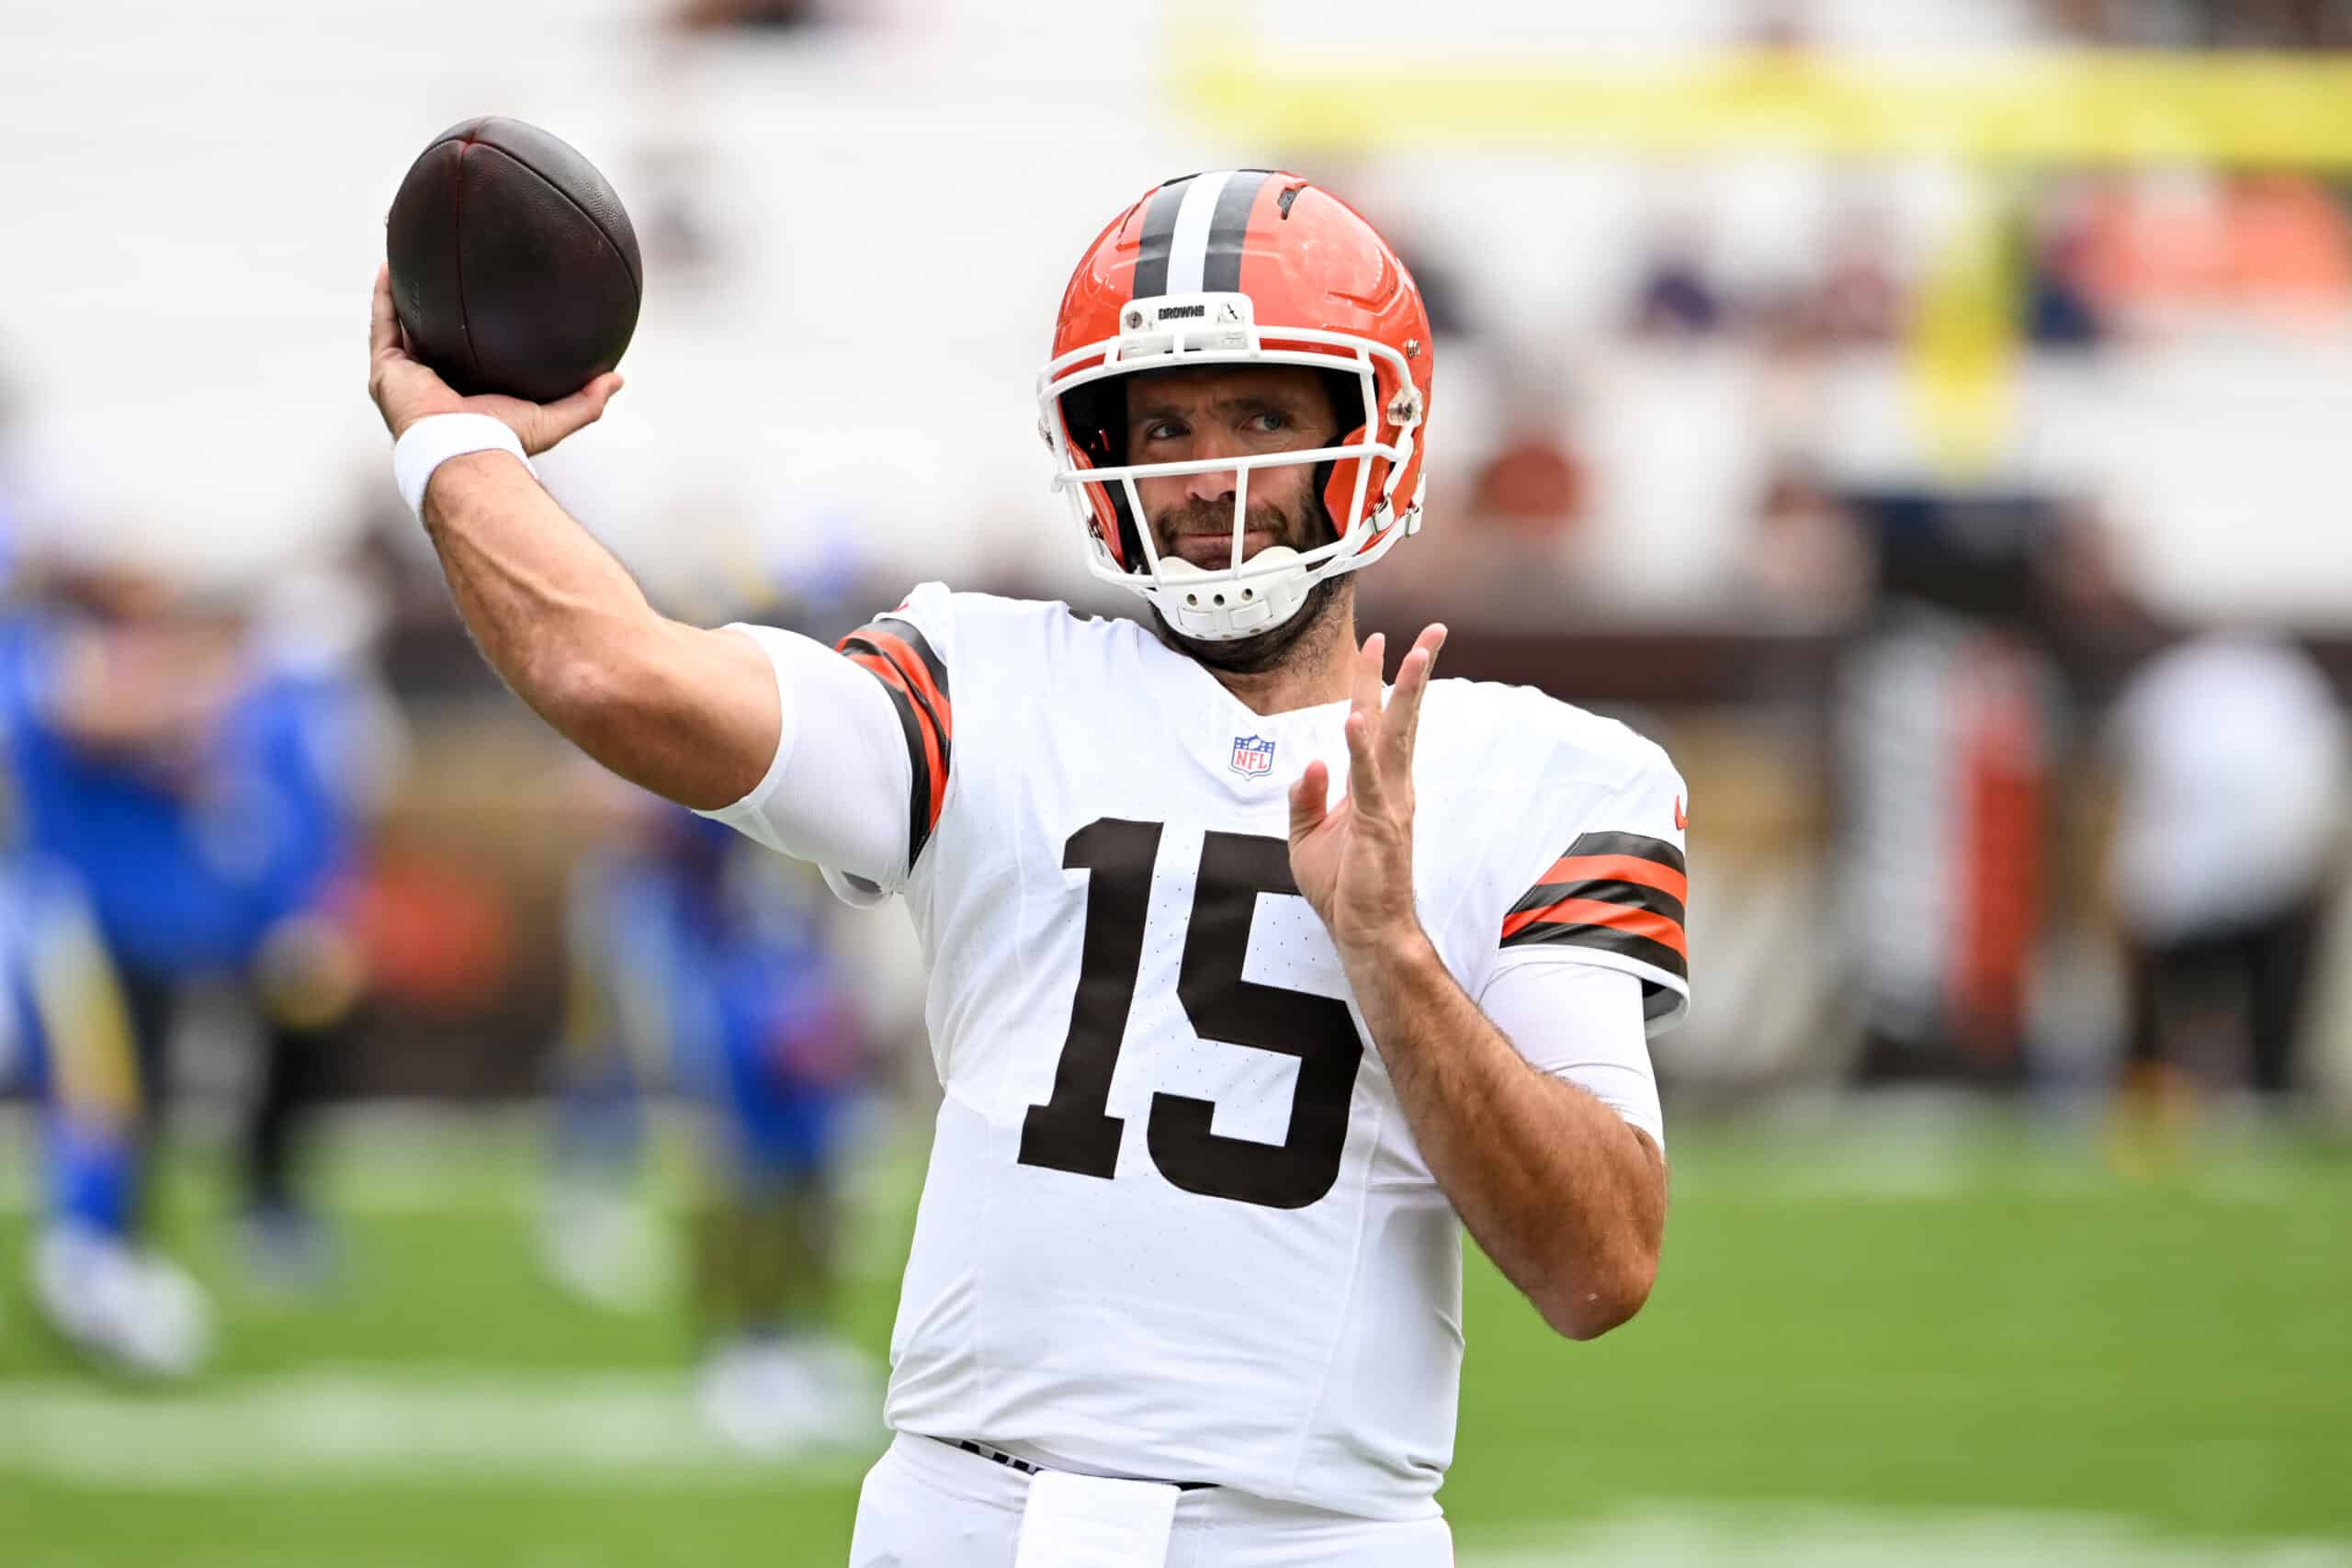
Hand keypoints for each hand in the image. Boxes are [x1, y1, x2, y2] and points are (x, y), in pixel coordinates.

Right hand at [366, 265, 621, 451]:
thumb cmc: (505, 441)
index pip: (467, 360)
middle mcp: (431, 387)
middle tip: (445, 276)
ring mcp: (405, 378)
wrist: (464, 451)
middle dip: (432, 311)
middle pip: (430, 339)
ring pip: (400, 326)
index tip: (483, 308)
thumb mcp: (553, 418)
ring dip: (403, 294)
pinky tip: (391, 264)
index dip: (470, 336)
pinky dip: (385, 295)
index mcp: (465, 397)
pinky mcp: (387, 370)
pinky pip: (383, 323)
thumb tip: (617, 379)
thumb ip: (585, 401)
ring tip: (411, 258)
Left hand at [1288, 624, 1446, 965]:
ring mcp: (1390, 803)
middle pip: (1402, 717)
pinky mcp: (1379, 824)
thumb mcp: (1306, 836)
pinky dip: (1359, 747)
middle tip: (1434, 630)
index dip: (1376, 681)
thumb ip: (1305, 797)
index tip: (1378, 641)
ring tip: (1411, 652)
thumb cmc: (1342, 889)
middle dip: (1415, 671)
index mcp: (1375, 787)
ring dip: (1403, 692)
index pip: (1377, 723)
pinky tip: (1354, 717)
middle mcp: (1392, 787)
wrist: (1364, 932)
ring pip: (1396, 736)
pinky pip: (1367, 778)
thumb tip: (1310, 763)